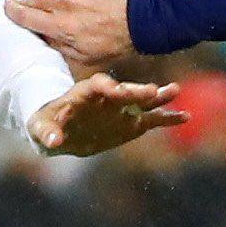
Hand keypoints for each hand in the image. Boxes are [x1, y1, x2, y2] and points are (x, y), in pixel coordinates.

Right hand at [2, 0, 137, 65]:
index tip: (6, 12)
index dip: (12, 13)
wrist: (141, 18)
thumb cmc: (115, 41)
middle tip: (6, 0)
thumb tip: (41, 37)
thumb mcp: (85, 56)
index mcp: (62, 26)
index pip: (25, 16)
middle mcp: (62, 4)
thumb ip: (59, 46)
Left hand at [32, 73, 184, 156]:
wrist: (62, 130)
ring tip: (175, 90)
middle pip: (124, 90)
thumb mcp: (40, 127)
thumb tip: (51, 141)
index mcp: (84, 93)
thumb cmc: (46, 124)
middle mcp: (107, 97)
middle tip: (153, 91)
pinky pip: (152, 119)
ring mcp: (122, 109)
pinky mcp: (131, 122)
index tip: (117, 90)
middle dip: (137, 91)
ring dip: (158, 97)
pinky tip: (185, 116)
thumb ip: (46, 132)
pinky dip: (167, 118)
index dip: (108, 87)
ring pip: (142, 100)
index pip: (98, 85)